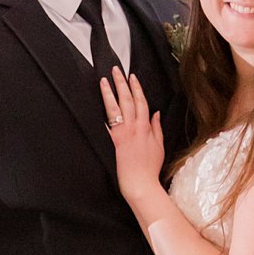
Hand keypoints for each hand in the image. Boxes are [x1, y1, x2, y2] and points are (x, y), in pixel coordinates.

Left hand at [102, 67, 164, 202]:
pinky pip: (107, 126)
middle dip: (121, 83)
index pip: (141, 102)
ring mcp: (123, 134)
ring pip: (115, 109)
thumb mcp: (159, 145)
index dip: (136, 87)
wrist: (141, 184)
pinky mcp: (114, 143)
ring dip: (109, 93)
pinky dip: (101, 116)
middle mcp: (134, 128)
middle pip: (127, 100)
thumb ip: (157, 127)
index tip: (131, 76)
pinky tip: (94, 105)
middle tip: (115, 70)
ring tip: (103, 81)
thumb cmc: (150, 168)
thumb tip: (156, 113)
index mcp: (146, 127)